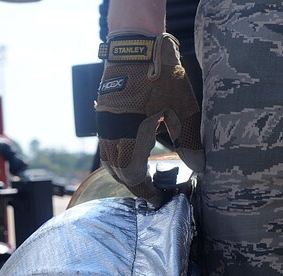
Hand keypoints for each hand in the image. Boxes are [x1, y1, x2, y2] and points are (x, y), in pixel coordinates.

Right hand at [95, 33, 204, 205]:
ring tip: (142, 176)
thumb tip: (199, 167)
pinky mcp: (104, 118)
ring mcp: (105, 126)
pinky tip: (133, 154)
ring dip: (124, 172)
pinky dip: (119, 157)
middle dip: (134, 184)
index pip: (133, 177)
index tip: (157, 199)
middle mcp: (112, 135)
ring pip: (110, 160)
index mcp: (130, 138)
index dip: (145, 191)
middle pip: (118, 172)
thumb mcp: (182, 110)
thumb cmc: (160, 78)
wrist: (136, 48)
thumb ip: (190, 140)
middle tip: (152, 190)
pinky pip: (107, 146)